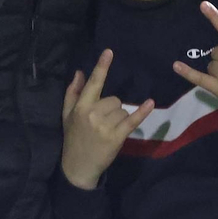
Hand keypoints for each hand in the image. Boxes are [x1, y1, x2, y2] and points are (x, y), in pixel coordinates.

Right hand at [60, 50, 154, 189]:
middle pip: (114, 99)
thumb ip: (73, 93)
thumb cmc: (73, 138)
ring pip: (123, 110)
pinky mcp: (117, 137)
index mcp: (81, 107)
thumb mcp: (67, 115)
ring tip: (107, 131)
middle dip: (111, 108)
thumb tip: (80, 72)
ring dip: (119, 118)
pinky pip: (132, 120)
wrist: (78, 167)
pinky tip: (150, 103)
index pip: (94, 84)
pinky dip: (142, 112)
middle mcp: (93, 114)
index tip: (109, 52)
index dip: (101, 67)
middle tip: (102, 123)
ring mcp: (105, 126)